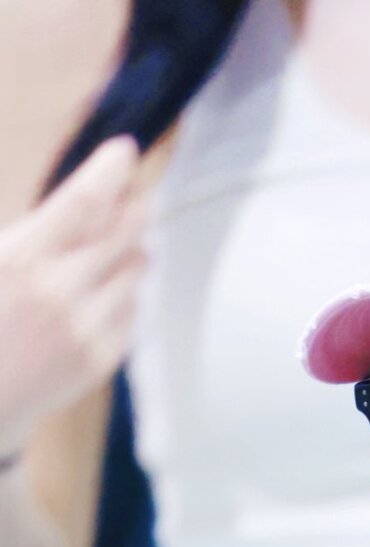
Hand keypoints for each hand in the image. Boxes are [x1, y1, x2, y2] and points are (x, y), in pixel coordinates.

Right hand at [0, 137, 151, 457]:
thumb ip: (40, 230)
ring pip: (134, 270)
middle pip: (124, 232)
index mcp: (22, 258)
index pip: (84, 201)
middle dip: (132, 208)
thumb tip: (92, 197)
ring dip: (128, 253)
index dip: (110, 171)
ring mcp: (85, 329)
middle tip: (132, 197)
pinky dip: (121, 296)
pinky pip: (132, 311)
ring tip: (105, 254)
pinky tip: (97, 297)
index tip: (125, 152)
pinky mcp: (101, 359)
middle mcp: (60, 292)